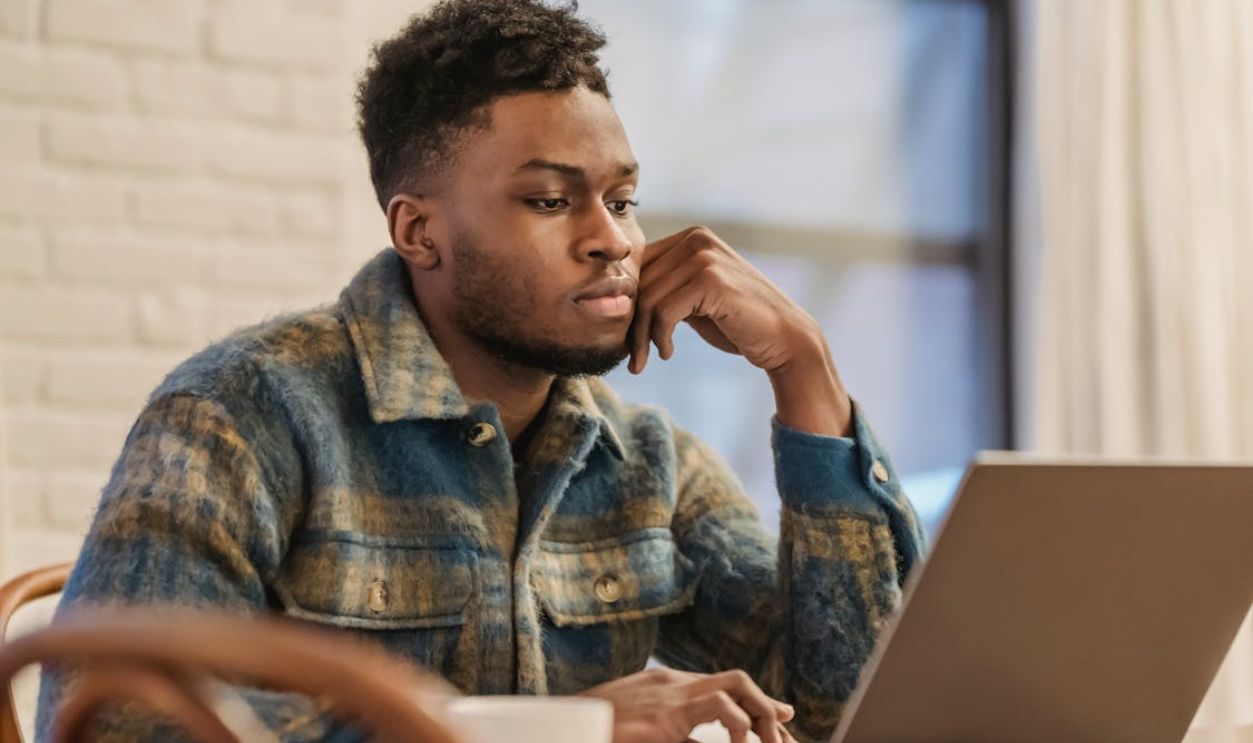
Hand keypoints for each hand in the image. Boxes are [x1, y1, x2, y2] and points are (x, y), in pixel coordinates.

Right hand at [579, 667, 797, 742]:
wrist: (565, 727)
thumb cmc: (598, 730)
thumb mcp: (646, 731)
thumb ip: (678, 734)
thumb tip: (702, 741)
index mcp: (666, 687)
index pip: (723, 686)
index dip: (757, 702)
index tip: (782, 718)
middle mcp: (672, 684)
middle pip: (736, 680)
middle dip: (765, 707)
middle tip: (782, 735)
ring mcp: (669, 697)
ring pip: (735, 690)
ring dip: (760, 719)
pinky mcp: (666, 718)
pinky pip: (721, 713)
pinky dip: (741, 729)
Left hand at [629, 226, 851, 435]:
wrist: (785, 339)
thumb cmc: (737, 323)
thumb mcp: (694, 300)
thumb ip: (666, 289)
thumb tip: (619, 299)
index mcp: (691, 238)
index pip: (639, 265)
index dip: (628, 302)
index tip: (627, 336)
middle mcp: (697, 239)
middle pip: (640, 282)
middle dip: (632, 323)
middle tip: (633, 356)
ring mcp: (705, 256)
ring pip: (648, 298)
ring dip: (643, 336)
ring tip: (648, 358)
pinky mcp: (711, 280)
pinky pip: (664, 311)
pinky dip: (659, 337)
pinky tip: (668, 353)